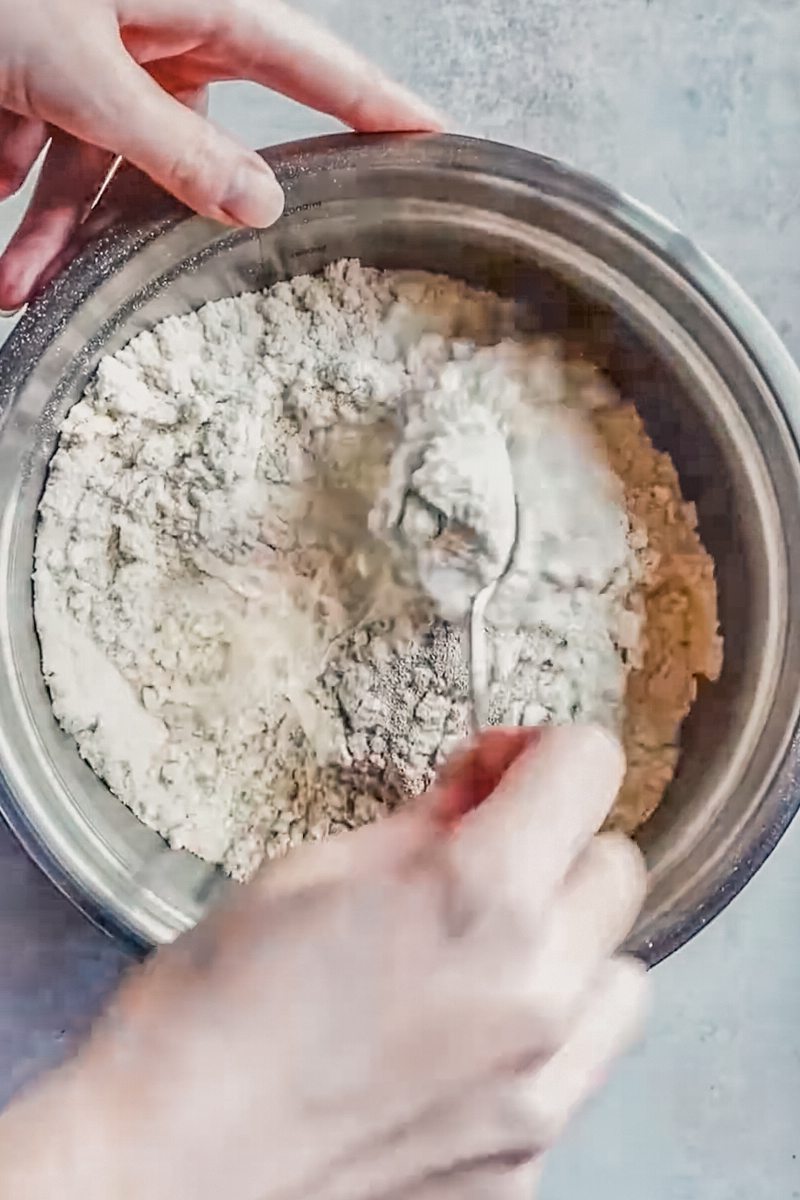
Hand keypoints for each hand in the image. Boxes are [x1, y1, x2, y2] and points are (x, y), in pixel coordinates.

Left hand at [0, 0, 440, 309]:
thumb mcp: (81, 72)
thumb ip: (172, 146)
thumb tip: (263, 206)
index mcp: (199, 9)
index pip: (318, 69)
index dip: (381, 109)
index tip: (440, 145)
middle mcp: (165, 39)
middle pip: (205, 150)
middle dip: (175, 223)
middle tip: (215, 285)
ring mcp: (112, 65)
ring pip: (114, 171)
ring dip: (66, 234)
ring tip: (20, 285)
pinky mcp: (60, 86)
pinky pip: (59, 160)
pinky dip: (28, 208)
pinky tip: (4, 257)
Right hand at [0, 726, 646, 1199]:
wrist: (167, 1164)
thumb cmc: (215, 1007)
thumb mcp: (311, 870)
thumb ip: (427, 821)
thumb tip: (487, 783)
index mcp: (481, 898)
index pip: (589, 766)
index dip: (543, 749)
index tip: (503, 768)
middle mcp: (539, 995)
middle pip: (618, 869)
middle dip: (558, 845)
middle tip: (483, 857)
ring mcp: (541, 1092)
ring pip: (622, 975)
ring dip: (570, 944)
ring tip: (485, 954)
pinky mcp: (528, 1162)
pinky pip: (576, 1066)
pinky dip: (540, 1035)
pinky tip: (458, 1040)